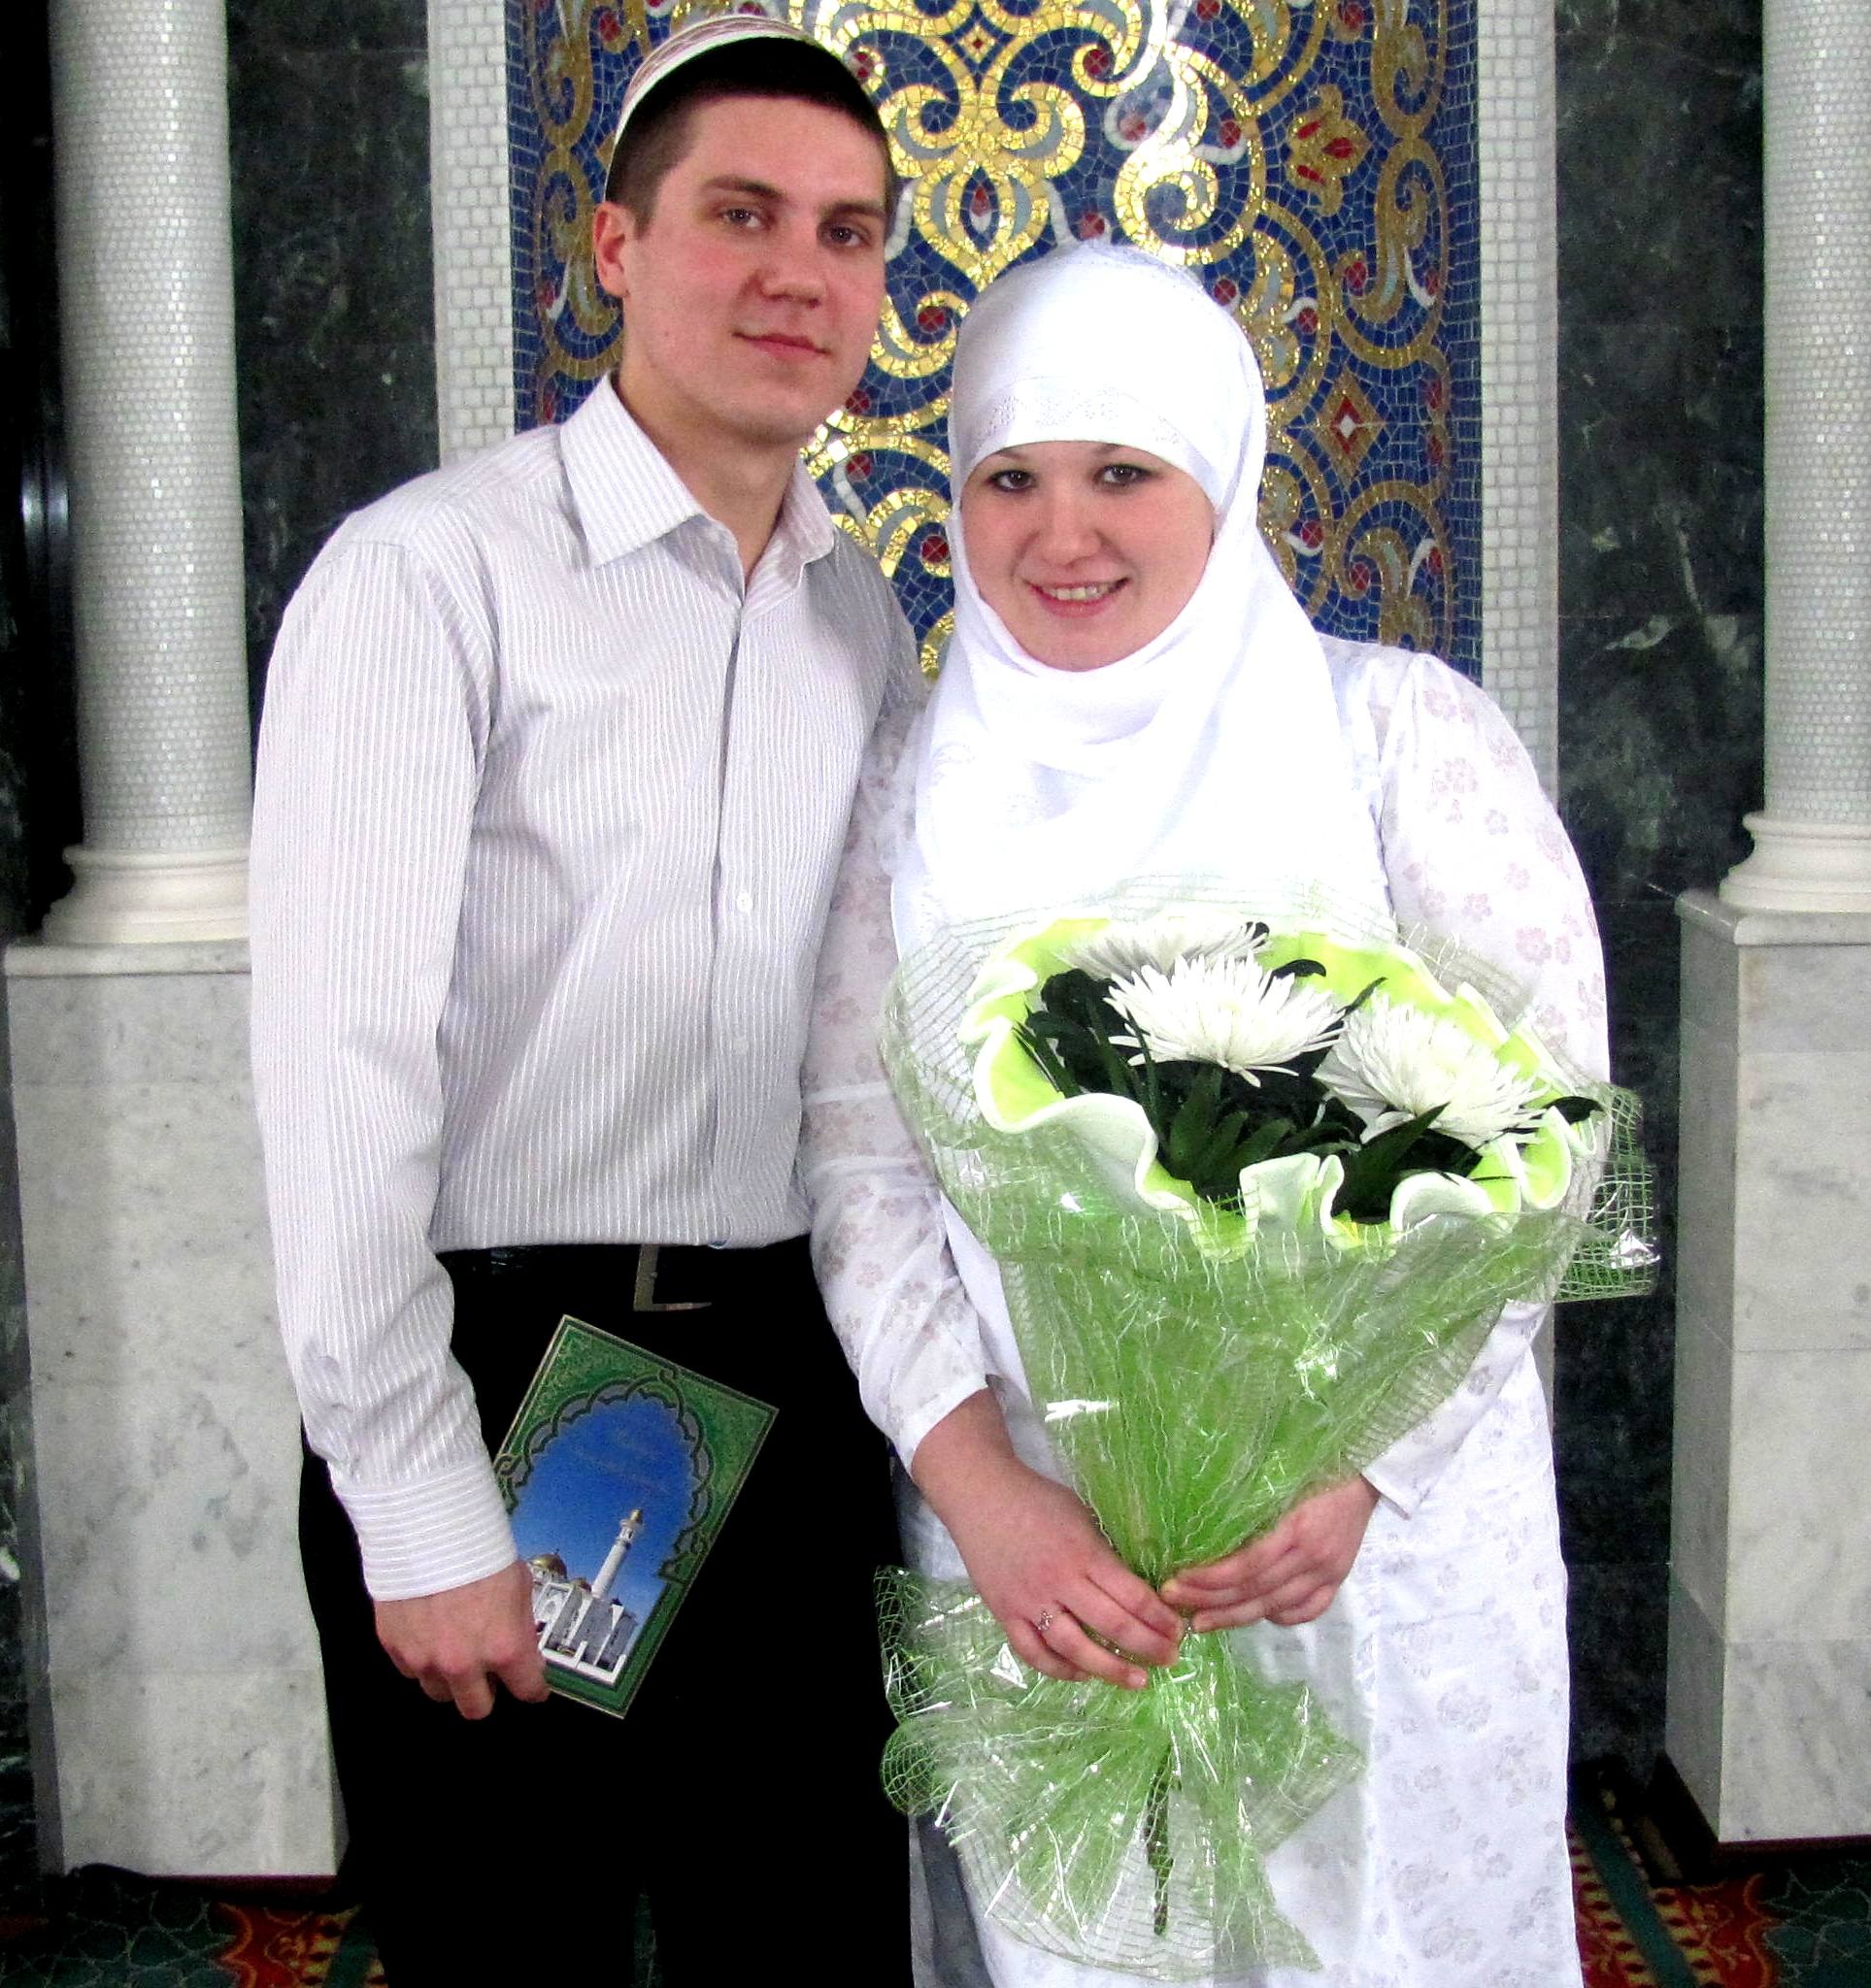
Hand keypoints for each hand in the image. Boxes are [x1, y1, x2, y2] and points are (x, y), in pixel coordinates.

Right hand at [374, 1560, 550, 1718]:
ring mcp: (425, 1661)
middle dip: (486, 1693)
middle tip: (488, 1672)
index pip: (526, 1691)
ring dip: (450, 1679)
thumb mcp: (519, 1584)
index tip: (531, 1685)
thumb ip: (518, 1626)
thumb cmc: (479, 1549)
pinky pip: (411, 1670)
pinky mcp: (395, 1649)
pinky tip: (427, 1632)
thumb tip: (521, 1646)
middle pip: (476, 1709)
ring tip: (453, 1647)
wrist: (428, 1527)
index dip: (532, 1688)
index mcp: (504, 1649)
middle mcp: (464, 1665)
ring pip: (439, 1693)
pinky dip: (421, 1659)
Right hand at [911, 1392, 1182, 1690]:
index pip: (1132, 1595)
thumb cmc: (1037, 1499)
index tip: (1179, 1630)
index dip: (1160, 1618)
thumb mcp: (1082, 1514)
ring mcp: (1030, 1601)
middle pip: (1112, 1626)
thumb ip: (1105, 1551)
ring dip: (1111, 1669)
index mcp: (1083, 1552)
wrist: (981, 1495)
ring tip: (1138, 1680)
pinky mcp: (1005, 1613)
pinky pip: (1035, 1653)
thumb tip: (1138, 1584)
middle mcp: (1059, 1581)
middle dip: (1149, 1646)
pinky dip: (1061, 1669)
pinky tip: (1084, 1674)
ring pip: (1075, 1649)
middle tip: (1171, 1659)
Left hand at [1159, 1476, 1379, 1631]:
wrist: (1367, 1475)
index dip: (1210, 1579)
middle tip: (1175, 1603)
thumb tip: (1202, 1523)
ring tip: (1201, 1621)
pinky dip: (1278, 1617)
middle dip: (1211, 1601)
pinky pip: (1306, 1610)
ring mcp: (1328, 1573)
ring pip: (1277, 1606)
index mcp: (1297, 1528)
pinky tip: (1253, 1616)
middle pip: (1256, 1591)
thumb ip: (1250, 1503)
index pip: (1247, 1566)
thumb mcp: (1281, 1478)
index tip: (1177, 1581)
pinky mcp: (1338, 1581)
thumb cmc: (1315, 1467)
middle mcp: (1313, 1557)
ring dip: (1235, 1617)